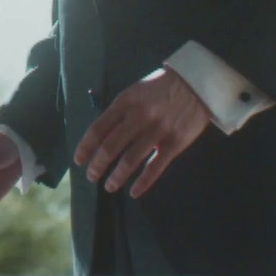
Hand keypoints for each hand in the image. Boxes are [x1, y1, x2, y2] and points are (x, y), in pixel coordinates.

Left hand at [74, 69, 209, 198]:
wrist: (197, 84)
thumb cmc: (160, 89)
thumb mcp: (135, 92)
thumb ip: (120, 112)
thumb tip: (101, 138)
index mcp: (125, 102)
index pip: (99, 128)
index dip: (86, 147)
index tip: (79, 160)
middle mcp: (139, 116)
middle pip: (111, 146)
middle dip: (98, 165)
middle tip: (92, 176)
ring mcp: (158, 130)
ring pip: (131, 159)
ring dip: (117, 176)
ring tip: (109, 186)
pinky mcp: (176, 142)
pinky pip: (156, 166)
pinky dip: (143, 182)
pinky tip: (134, 191)